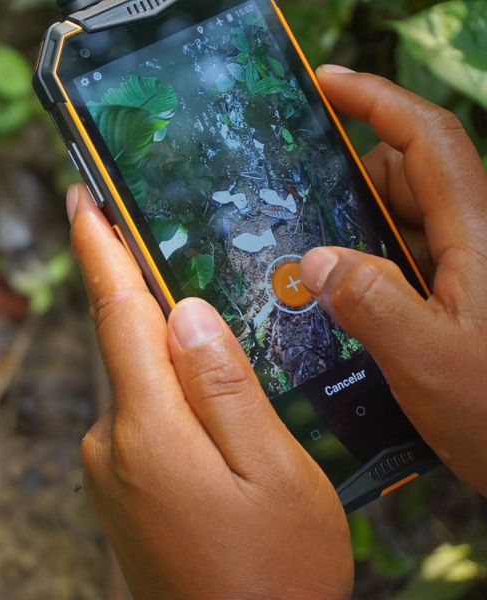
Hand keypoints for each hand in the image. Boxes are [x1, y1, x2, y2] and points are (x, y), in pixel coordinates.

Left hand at [67, 185, 352, 599]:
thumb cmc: (275, 572)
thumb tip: (186, 313)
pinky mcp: (121, 488)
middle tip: (172, 256)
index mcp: (149, 431)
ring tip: (216, 347)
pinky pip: (140, 415)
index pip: (118, 315)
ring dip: (165, 350)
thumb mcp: (272, 470)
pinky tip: (205, 404)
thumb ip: (225, 385)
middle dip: (145, 296)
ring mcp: (110, 471)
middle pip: (128, 344)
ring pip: (138, 381)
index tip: (82, 201)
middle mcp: (111, 445)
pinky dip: (166, 391)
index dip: (99, 251)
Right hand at [302, 66, 486, 495]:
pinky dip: (370, 264)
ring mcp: (466, 269)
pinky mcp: (458, 296)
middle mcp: (472, 239)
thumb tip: (318, 257)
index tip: (325, 84)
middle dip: (352, 180)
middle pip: (408, 176)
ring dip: (357, 228)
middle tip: (297, 205)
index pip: (426, 139)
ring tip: (309, 257)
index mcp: (475, 235)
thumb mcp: (427, 359)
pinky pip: (406, 259)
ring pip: (404, 220)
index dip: (376, 100)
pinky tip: (340, 296)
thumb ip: (372, 303)